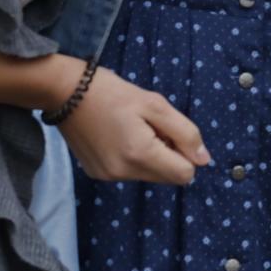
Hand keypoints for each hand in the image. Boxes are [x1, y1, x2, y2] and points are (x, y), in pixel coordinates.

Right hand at [57, 63, 209, 185]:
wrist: (67, 92)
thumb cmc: (114, 92)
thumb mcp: (156, 105)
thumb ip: (185, 133)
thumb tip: (204, 160)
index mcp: (140, 155)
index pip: (184, 175)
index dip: (187, 154)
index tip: (173, 132)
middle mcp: (123, 173)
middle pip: (167, 177)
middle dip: (169, 154)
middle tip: (152, 126)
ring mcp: (108, 177)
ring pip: (149, 175)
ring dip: (152, 156)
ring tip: (134, 128)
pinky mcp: (97, 174)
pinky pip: (130, 173)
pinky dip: (134, 158)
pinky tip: (120, 136)